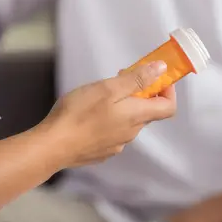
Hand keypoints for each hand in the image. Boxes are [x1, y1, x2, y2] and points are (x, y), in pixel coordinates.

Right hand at [41, 61, 175, 168]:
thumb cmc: (79, 114)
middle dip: (139, 94)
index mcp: (137, 116)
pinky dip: (109, 121)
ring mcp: (117, 144)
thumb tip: (161, 70)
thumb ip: (137, 79)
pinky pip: (113, 133)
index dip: (168, 91)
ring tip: (99, 97)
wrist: (53, 146)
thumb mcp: (108, 88)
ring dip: (122, 107)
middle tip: (120, 79)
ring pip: (129, 122)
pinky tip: (89, 116)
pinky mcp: (103, 151)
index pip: (169, 107)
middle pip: (147, 112)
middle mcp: (132, 133)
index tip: (155, 77)